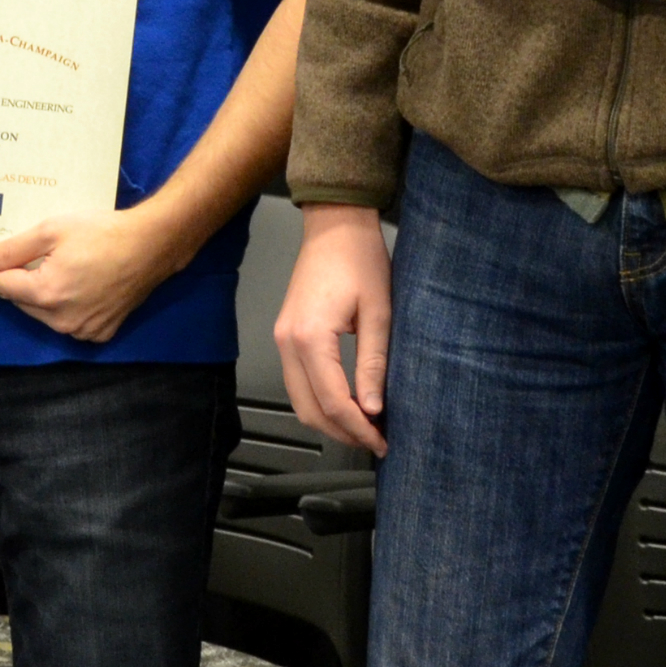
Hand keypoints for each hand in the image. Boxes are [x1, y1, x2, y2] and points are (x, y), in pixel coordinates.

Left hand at [0, 206, 186, 344]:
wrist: (152, 245)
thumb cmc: (102, 232)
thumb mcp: (52, 231)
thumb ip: (12, 249)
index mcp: (46, 294)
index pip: (2, 287)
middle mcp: (62, 320)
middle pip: (23, 301)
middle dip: (15, 283)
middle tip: (14, 262)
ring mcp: (83, 331)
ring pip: (45, 314)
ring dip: (40, 296)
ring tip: (49, 271)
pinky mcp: (101, 333)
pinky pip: (70, 322)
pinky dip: (64, 307)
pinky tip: (75, 287)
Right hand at [274, 204, 391, 455]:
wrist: (335, 225)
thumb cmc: (359, 259)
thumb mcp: (379, 313)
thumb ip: (373, 364)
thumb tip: (372, 408)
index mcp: (310, 338)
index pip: (333, 402)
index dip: (358, 429)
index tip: (382, 441)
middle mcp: (288, 343)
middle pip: (309, 410)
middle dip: (342, 433)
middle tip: (376, 441)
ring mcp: (282, 339)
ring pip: (299, 401)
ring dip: (329, 420)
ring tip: (365, 427)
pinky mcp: (286, 336)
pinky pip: (297, 382)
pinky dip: (319, 401)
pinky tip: (347, 403)